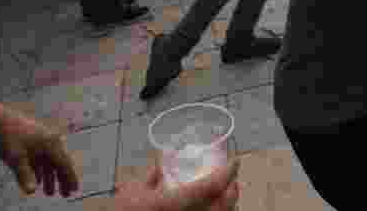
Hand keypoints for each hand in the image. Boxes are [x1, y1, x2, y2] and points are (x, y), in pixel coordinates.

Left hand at [0, 104, 79, 197]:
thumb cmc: (8, 138)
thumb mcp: (16, 158)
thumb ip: (25, 175)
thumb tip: (31, 191)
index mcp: (51, 144)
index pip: (64, 164)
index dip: (69, 178)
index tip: (74, 190)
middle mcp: (51, 141)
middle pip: (60, 163)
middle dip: (62, 180)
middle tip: (66, 194)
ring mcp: (43, 140)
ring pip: (50, 162)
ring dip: (51, 177)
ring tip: (50, 193)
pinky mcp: (34, 141)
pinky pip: (42, 159)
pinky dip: (42, 170)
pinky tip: (39, 181)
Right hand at [114, 158, 239, 210]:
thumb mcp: (131, 193)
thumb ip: (149, 178)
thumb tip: (159, 166)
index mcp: (174, 202)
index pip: (212, 186)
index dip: (228, 172)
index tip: (235, 161)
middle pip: (223, 204)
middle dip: (231, 190)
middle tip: (231, 180)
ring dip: (227, 204)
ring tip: (226, 194)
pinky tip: (215, 208)